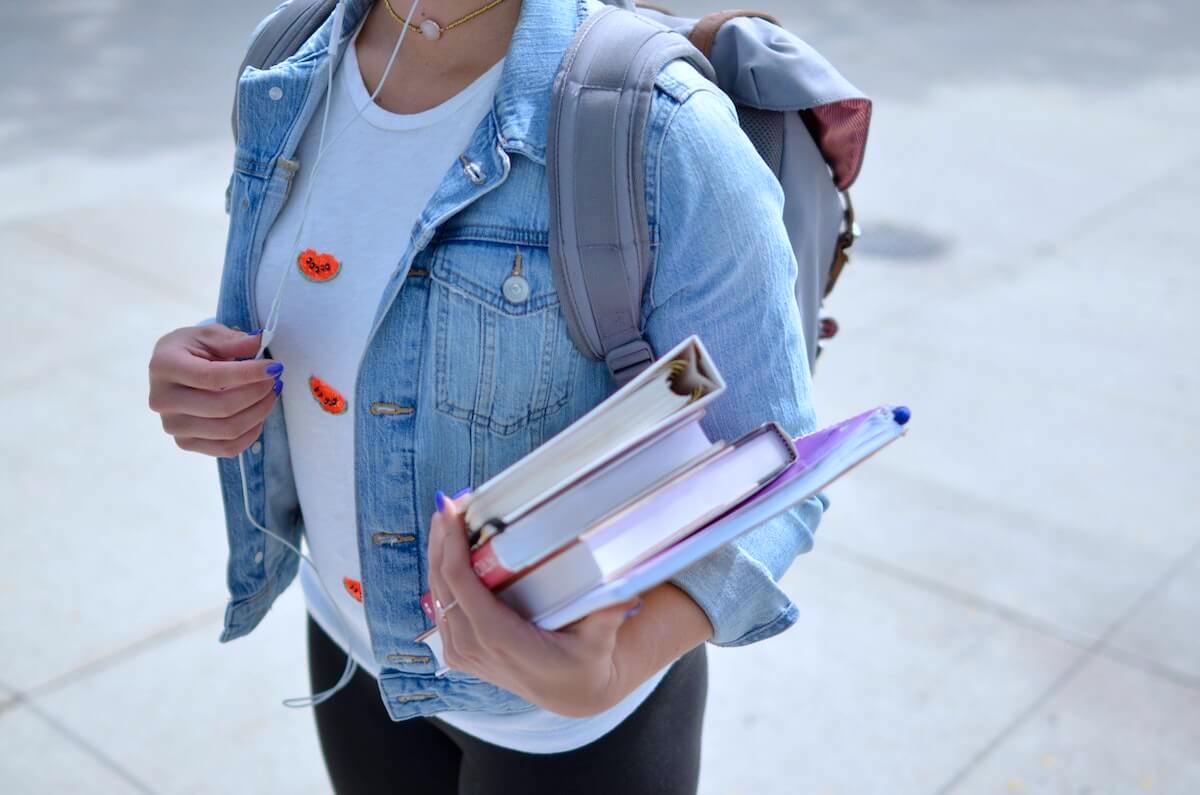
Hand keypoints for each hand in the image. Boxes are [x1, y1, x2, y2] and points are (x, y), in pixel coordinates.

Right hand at [148, 323, 282, 457]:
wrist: (172, 371)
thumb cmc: (191, 350)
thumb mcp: (209, 335)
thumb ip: (233, 340)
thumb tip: (259, 342)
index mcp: (164, 367)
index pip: (212, 377)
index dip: (248, 374)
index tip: (274, 367)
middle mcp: (163, 400)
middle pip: (222, 407)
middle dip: (258, 393)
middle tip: (275, 380)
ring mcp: (173, 426)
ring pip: (228, 430)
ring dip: (259, 413)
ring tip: (270, 394)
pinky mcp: (185, 443)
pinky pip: (227, 448)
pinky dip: (251, 434)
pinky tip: (258, 415)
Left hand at [427, 494, 640, 717]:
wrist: (571, 694)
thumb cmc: (585, 663)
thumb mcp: (599, 642)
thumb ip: (607, 616)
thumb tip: (625, 592)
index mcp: (499, 639)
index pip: (460, 586)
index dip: (451, 546)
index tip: (452, 511)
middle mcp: (473, 647)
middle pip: (442, 584)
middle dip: (441, 540)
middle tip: (448, 503)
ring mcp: (463, 652)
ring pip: (436, 595)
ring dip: (437, 554)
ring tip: (446, 518)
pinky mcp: (460, 652)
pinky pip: (441, 607)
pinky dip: (441, 576)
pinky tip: (447, 550)